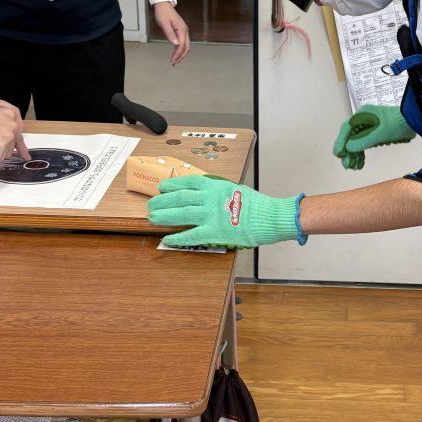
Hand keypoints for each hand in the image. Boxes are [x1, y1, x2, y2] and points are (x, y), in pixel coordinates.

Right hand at [0, 90, 29, 162]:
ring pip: (3, 156)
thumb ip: (0, 127)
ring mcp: (8, 136)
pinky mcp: (1, 145)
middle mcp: (12, 125)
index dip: (21, 149)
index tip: (25, 156)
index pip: (19, 135)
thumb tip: (2, 139)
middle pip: (10, 148)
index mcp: (10, 115)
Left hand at [148, 175, 304, 248]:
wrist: (270, 217)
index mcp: (215, 186)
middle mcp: (209, 198)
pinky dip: (177, 237)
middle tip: (151, 205)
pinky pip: (190, 235)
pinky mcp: (214, 232)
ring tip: (152, 219)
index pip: (188, 182)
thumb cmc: (256, 205)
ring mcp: (210, 215)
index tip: (162, 188)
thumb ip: (217, 191)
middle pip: (178, 198)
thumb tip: (204, 195)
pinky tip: (166, 239)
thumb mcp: (235, 189)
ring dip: (163, 216)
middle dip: (162, 201)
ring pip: (180, 214)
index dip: (172, 185)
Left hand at [153, 3, 190, 64]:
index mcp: (182, 30)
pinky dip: (180, 49)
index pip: (182, 46)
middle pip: (186, 47)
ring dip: (181, 54)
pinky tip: (175, 52)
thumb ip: (170, 34)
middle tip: (174, 63)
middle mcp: (185, 31)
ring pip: (185, 45)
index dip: (178, 55)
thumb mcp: (164, 24)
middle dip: (181, 56)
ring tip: (174, 60)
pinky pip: (183, 42)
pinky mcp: (181, 31)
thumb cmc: (163, 13)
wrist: (163, 5)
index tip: (173, 61)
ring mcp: (183, 31)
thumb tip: (175, 44)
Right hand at [333, 104, 414, 169]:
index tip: (338, 153)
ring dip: (354, 155)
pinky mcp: (374, 133)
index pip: (347, 128)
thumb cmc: (399, 123)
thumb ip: (363, 141)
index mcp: (363, 114)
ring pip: (356, 142)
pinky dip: (361, 154)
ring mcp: (369, 126)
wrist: (413, 122)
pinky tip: (360, 163)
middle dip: (348, 151)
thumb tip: (349, 148)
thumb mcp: (380, 133)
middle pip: (350, 136)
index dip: (340, 142)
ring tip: (353, 167)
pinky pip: (363, 144)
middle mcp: (364, 119)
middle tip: (347, 164)